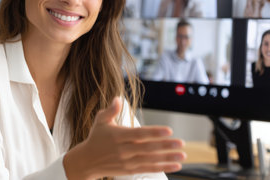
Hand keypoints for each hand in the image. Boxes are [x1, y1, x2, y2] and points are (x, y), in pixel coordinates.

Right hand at [63, 97, 185, 179]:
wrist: (87, 161)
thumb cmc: (96, 138)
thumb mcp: (100, 121)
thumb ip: (110, 110)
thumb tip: (117, 98)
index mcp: (118, 136)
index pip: (139, 134)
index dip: (154, 132)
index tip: (169, 130)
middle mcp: (123, 150)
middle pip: (148, 148)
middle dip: (166, 146)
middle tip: (181, 143)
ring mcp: (127, 161)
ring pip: (150, 160)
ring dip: (168, 158)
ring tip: (182, 155)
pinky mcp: (129, 170)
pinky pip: (148, 169)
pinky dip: (163, 168)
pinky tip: (175, 165)